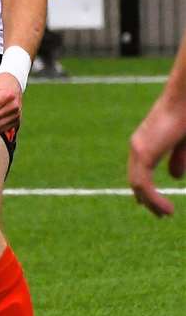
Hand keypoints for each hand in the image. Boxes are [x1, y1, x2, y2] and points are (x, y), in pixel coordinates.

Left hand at [127, 100, 183, 216]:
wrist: (185, 100)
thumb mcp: (183, 143)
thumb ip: (178, 158)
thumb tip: (175, 177)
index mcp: (145, 142)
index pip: (139, 170)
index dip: (145, 188)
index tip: (152, 203)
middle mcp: (138, 146)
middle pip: (136, 179)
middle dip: (146, 198)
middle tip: (160, 213)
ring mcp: (138, 150)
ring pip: (138, 184)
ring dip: (151, 202)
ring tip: (165, 214)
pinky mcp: (144, 154)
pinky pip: (143, 183)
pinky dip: (153, 199)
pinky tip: (166, 209)